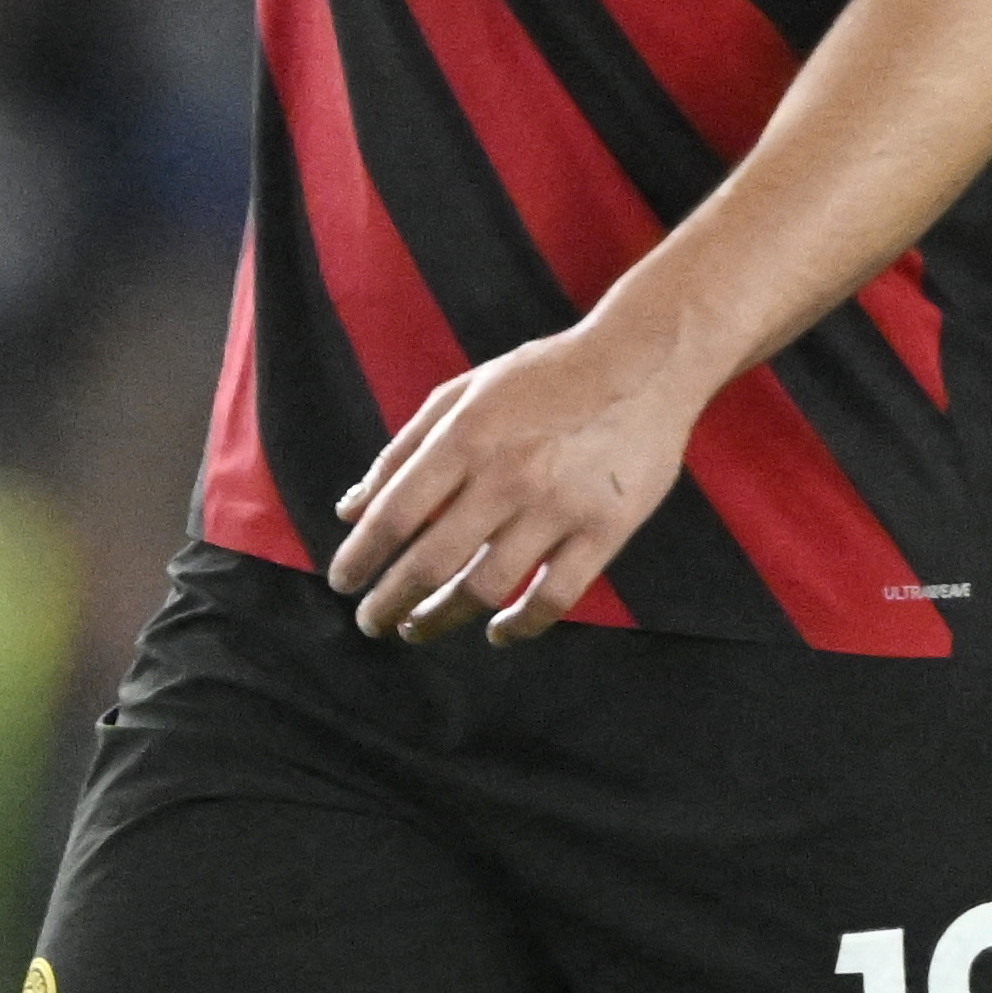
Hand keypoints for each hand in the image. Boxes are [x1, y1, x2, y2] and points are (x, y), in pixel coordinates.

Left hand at [327, 322, 702, 643]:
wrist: (647, 360)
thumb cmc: (547, 376)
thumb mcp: (465, 392)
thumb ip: (404, 450)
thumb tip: (349, 510)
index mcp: (468, 435)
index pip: (394, 515)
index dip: (361, 558)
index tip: (344, 583)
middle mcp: (508, 475)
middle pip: (431, 562)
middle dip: (389, 601)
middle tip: (372, 622)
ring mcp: (560, 506)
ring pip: (485, 587)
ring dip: (440, 618)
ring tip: (419, 627)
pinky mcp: (606, 528)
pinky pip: (555, 596)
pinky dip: (521, 625)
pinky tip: (499, 632)